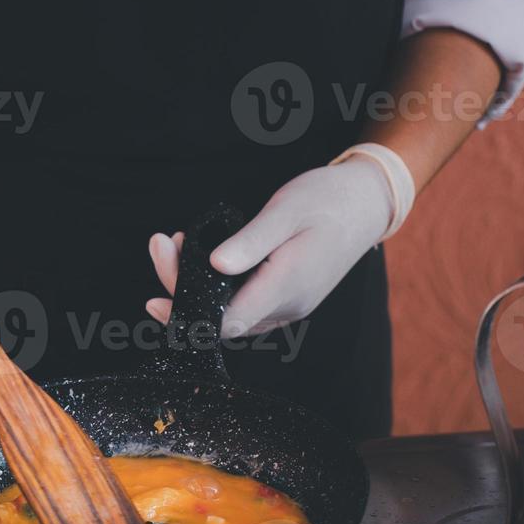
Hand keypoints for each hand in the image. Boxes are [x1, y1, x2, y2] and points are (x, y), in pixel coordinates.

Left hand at [146, 155, 399, 335]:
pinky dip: (214, 285)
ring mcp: (286, 305)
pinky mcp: (283, 297)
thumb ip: (251, 241)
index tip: (157, 298)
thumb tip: (214, 264)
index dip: (188, 317)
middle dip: (181, 289)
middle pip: (220, 319)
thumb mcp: (286, 211)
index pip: (227, 322)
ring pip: (229, 312)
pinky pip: (240, 303)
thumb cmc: (328, 200)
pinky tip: (198, 256)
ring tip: (173, 244)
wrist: (367, 203)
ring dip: (194, 286)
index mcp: (287, 287)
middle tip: (160, 244)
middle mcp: (286, 306)